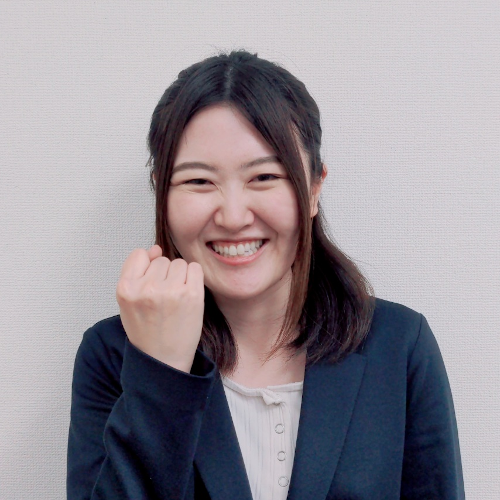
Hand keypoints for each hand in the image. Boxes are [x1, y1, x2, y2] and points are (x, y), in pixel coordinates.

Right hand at [116, 245, 204, 372]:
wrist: (163, 360)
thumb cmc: (146, 330)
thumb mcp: (130, 301)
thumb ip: (137, 272)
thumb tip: (155, 248)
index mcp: (126, 288)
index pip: (139, 255)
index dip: (147, 267)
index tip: (151, 284)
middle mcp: (146, 288)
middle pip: (162, 260)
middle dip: (164, 275)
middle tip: (164, 300)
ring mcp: (170, 291)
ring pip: (179, 263)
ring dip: (180, 276)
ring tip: (175, 300)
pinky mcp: (191, 295)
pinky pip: (195, 268)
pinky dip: (194, 278)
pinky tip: (188, 296)